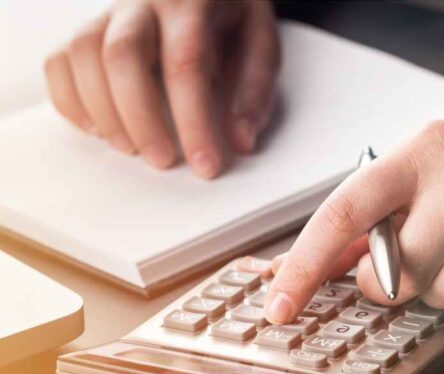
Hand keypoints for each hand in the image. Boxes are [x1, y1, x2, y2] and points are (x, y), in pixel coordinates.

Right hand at [44, 0, 279, 177]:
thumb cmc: (232, 16)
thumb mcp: (261, 42)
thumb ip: (255, 89)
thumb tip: (241, 141)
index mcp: (192, 2)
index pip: (186, 64)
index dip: (194, 121)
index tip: (205, 165)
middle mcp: (144, 1)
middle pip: (122, 55)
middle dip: (140, 118)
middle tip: (162, 161)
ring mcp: (109, 12)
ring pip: (83, 55)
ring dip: (103, 112)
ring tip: (130, 149)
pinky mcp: (89, 28)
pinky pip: (59, 61)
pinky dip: (70, 101)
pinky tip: (98, 129)